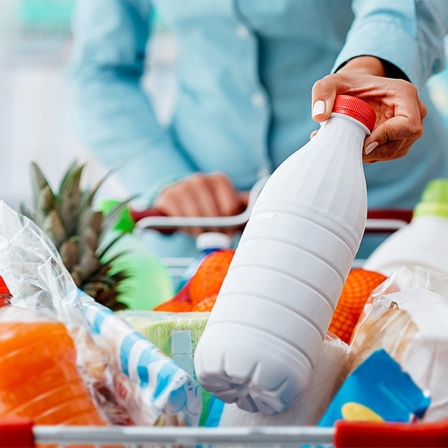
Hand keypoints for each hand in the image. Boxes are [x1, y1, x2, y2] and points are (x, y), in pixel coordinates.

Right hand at [153, 172, 247, 236]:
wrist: (179, 202)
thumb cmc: (208, 206)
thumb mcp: (227, 205)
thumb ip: (244, 207)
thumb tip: (259, 211)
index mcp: (219, 180)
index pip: (230, 207)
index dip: (229, 225)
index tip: (227, 232)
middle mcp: (201, 179)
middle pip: (213, 213)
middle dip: (216, 230)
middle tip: (215, 238)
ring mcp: (182, 186)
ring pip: (195, 216)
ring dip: (200, 230)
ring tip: (202, 235)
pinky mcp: (167, 196)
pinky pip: (178, 216)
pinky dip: (184, 226)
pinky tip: (188, 229)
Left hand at [311, 56, 426, 162]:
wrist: (355, 90)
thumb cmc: (346, 84)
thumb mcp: (331, 82)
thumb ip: (323, 92)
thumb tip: (319, 116)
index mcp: (404, 94)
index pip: (408, 126)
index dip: (386, 138)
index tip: (363, 143)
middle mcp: (413, 112)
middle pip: (398, 145)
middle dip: (371, 151)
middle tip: (346, 147)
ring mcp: (406, 129)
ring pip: (392, 153)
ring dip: (367, 155)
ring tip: (343, 145)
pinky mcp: (397, 140)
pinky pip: (384, 155)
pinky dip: (366, 155)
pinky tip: (349, 146)